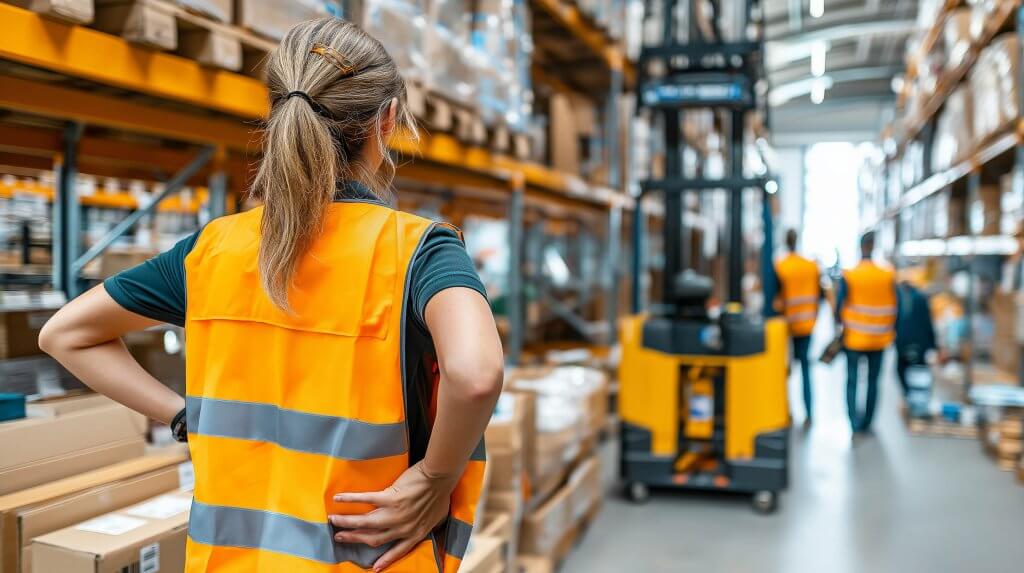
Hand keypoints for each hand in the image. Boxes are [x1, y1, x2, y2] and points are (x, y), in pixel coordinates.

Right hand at [331, 461, 458, 571]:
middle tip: (339, 537)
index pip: (397, 550)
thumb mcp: (437, 516)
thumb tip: (426, 525)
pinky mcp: (389, 497)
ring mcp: (395, 513)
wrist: (440, 475)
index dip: (385, 559)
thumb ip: (427, 524)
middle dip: (354, 538)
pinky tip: (338, 498)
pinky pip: (365, 500)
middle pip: (373, 538)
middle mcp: (403, 527)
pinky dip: (350, 499)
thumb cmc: (441, 492)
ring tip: (333, 520)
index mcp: (415, 533)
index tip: (374, 568)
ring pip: (365, 523)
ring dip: (347, 522)